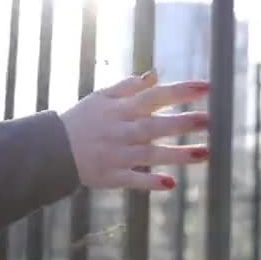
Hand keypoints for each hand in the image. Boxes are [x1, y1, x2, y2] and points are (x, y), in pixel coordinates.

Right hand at [60, 70, 209, 190]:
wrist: (52, 149)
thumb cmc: (82, 120)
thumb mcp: (101, 97)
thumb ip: (129, 87)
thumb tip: (155, 75)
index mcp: (120, 109)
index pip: (155, 96)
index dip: (180, 91)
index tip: (206, 87)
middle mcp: (121, 131)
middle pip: (155, 125)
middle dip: (182, 123)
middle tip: (208, 120)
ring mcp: (117, 155)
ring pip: (150, 154)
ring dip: (177, 154)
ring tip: (204, 153)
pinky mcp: (112, 176)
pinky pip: (133, 180)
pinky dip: (150, 182)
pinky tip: (170, 184)